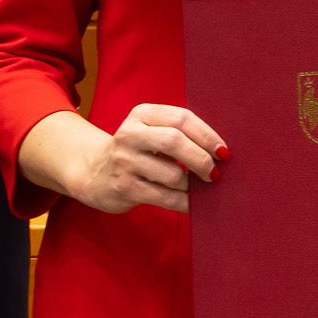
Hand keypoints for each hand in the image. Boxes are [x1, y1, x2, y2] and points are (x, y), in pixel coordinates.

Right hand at [69, 103, 227, 215]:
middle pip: (174, 142)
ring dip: (192, 184)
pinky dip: (185, 202)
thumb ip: (180, 133)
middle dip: (201, 159)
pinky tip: (193, 203)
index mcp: (142, 114)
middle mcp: (130, 135)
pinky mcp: (125, 187)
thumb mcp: (150, 130)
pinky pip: (166, 197)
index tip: (223, 151)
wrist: (94, 172)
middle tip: (215, 172)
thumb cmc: (137, 151)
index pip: (181, 118)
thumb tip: (220, 151)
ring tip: (197, 187)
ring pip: (172, 174)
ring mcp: (125, 162)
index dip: (207, 135)